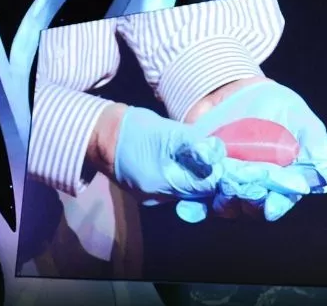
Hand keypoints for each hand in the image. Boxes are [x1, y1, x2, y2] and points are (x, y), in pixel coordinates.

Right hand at [114, 106, 234, 204]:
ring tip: (199, 161)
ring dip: (193, 178)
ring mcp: (149, 197)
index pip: (204, 186)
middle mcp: (157, 197)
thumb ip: (193, 145)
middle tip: (216, 160)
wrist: (99, 135)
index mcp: (164, 183)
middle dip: (206, 177)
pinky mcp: (143, 192)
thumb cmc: (134, 129)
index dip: (217, 174)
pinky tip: (179, 165)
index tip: (226, 162)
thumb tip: (217, 153)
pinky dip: (177, 178)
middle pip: (194, 193)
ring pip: (182, 192)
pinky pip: (168, 189)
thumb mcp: (167, 132)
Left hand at [175, 81, 326, 222]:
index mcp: (281, 181)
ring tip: (219, 188)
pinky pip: (195, 198)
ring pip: (224, 205)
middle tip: (240, 190)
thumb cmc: (276, 107)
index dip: (277, 204)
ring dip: (222, 202)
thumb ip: (315, 145)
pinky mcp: (201, 177)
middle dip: (246, 201)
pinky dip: (192, 206)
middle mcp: (253, 188)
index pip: (280, 200)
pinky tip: (187, 208)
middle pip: (250, 206)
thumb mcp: (300, 119)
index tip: (272, 205)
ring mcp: (225, 184)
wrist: (234, 91)